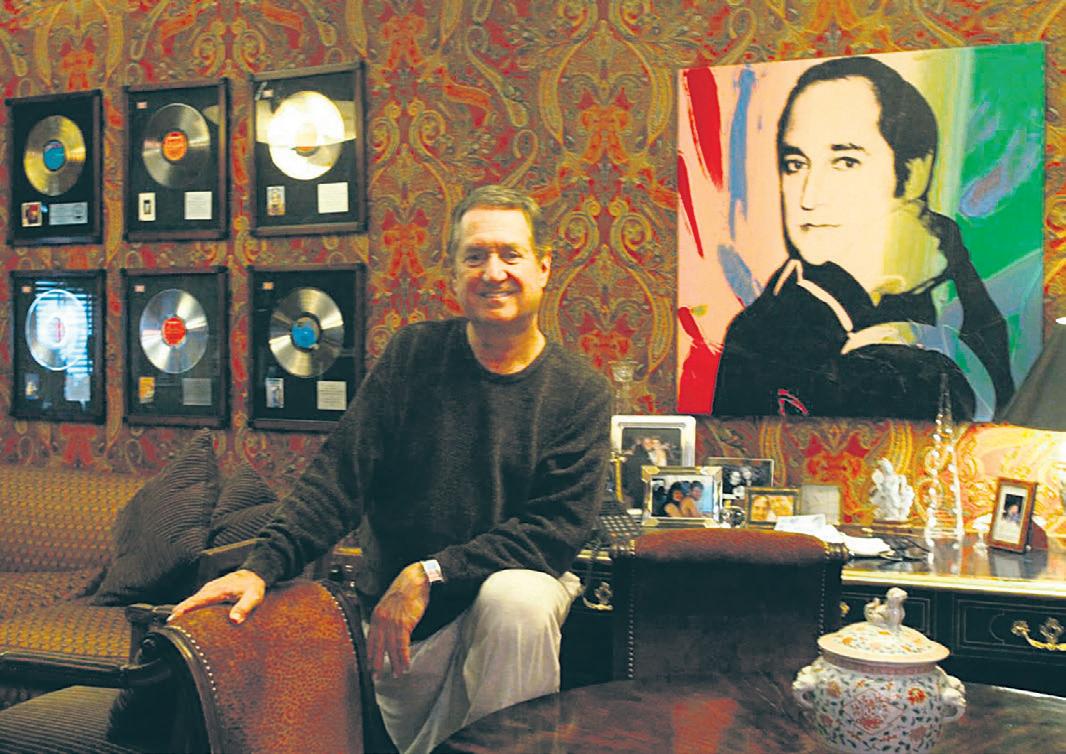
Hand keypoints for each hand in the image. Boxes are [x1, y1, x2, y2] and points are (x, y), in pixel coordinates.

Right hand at [168, 569, 266, 624]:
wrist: (255, 574)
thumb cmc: (253, 587)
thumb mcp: (253, 597)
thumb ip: (244, 608)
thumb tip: (234, 620)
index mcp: (218, 591)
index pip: (197, 600)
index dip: (184, 609)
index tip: (172, 619)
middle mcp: (211, 589)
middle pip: (190, 601)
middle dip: (179, 612)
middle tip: (169, 626)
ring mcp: (209, 589)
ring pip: (192, 600)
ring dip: (183, 610)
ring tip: (173, 624)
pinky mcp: (210, 591)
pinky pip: (197, 599)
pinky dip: (189, 607)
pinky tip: (187, 616)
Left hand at [366, 562, 429, 677]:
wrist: (416, 579)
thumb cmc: (405, 589)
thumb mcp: (389, 603)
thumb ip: (385, 617)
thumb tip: (386, 631)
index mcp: (376, 615)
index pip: (370, 639)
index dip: (369, 654)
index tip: (368, 665)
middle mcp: (381, 620)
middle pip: (377, 647)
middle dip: (376, 663)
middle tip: (375, 677)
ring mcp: (392, 622)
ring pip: (391, 649)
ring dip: (394, 663)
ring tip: (396, 674)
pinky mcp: (404, 623)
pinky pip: (402, 645)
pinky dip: (404, 657)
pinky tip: (405, 666)